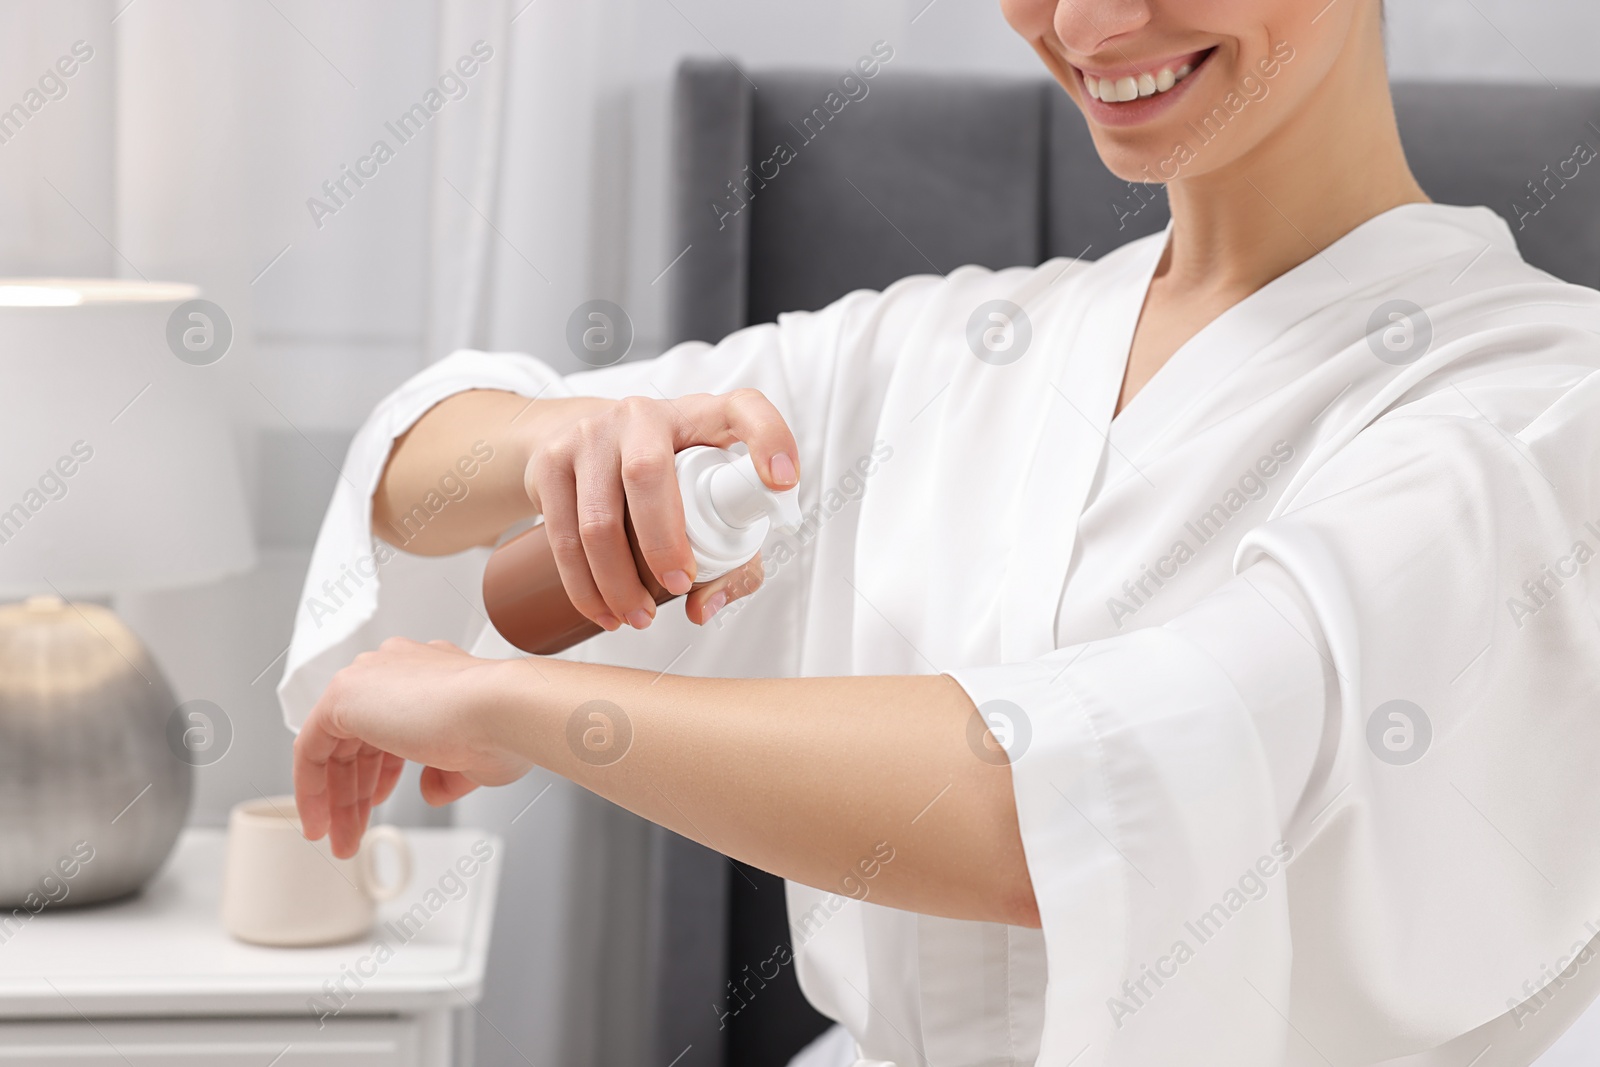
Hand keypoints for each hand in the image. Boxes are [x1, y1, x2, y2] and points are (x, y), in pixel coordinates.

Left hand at [293, 637, 531, 857]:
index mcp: (429, 673)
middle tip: (354, 830)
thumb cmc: (504, 729)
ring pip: (335, 745)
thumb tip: (430, 789)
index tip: (378, 800)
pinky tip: (319, 818)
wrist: (503, 711)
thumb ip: (445, 771)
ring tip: (341, 838)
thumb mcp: (474, 760)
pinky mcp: (344, 694)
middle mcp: (396, 668)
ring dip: (337, 798)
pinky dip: (312, 787)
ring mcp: (369, 677)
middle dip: (356, 791)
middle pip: (359, 737)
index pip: (390, 723)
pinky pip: (311, 747)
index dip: (383, 770)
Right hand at [525, 391, 797, 632]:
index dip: (769, 439)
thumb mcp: (703, 499)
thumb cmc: (662, 477)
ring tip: (638, 618)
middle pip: (648, 474)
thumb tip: (703, 607)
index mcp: (700, 415)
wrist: (576, 439)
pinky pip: (561, 532)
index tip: (782, 482)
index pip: (745, 409)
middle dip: (663, 542)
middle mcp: (643, 415)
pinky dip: (582, 584)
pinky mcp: (550, 462)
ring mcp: (589, 434)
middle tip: (678, 586)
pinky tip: (600, 611)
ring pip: (598, 517)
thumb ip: (729, 558)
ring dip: (617, 581)